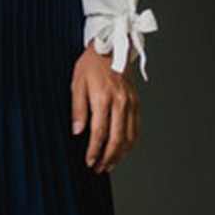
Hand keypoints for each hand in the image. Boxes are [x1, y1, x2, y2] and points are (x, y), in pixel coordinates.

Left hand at [70, 38, 141, 173]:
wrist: (111, 46)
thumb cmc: (91, 63)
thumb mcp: (77, 83)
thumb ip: (78, 109)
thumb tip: (77, 132)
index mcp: (103, 98)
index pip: (100, 133)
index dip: (94, 150)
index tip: (89, 161)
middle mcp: (120, 102)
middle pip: (117, 139)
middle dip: (108, 157)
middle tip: (99, 168)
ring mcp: (131, 103)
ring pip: (129, 136)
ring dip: (120, 154)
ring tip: (110, 164)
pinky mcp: (136, 102)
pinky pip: (137, 127)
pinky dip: (131, 142)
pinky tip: (124, 149)